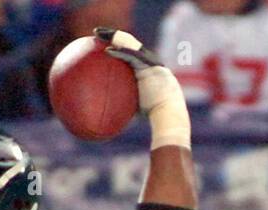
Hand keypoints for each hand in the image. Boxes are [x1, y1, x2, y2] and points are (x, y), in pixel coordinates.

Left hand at [94, 28, 188, 149]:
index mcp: (146, 69)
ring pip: (130, 43)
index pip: (129, 52)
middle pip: (129, 43)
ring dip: (114, 37)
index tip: (102, 44)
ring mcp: (150, 62)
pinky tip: (107, 51)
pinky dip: (120, 52)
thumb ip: (125, 104)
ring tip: (98, 34)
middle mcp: (149, 61)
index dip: (117, 46)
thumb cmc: (155, 117)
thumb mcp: (136, 108)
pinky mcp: (150, 65)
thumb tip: (107, 113)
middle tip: (97, 33)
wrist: (169, 115)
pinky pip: (132, 55)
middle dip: (114, 36)